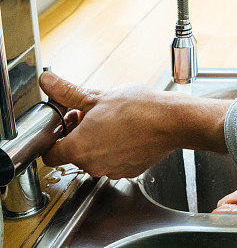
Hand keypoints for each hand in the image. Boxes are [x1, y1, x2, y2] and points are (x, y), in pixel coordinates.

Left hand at [39, 72, 230, 178]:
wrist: (173, 121)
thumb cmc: (139, 109)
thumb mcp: (98, 96)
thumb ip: (67, 92)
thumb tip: (47, 81)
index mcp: (78, 148)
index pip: (50, 155)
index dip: (56, 138)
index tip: (66, 125)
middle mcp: (92, 165)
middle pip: (75, 154)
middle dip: (81, 135)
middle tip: (95, 116)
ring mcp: (112, 170)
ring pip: (96, 158)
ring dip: (100, 143)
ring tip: (115, 122)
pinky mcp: (130, 171)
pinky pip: (115, 161)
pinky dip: (118, 149)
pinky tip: (129, 132)